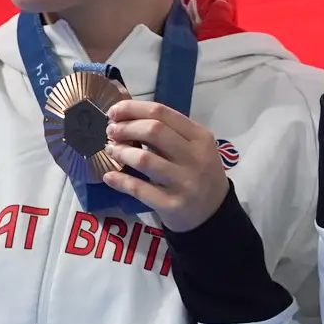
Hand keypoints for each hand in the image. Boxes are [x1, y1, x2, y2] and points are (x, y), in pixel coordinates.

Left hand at [100, 101, 230, 232]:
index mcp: (200, 136)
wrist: (213, 213)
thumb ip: (169, 133)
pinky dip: (120, 180)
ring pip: (144, 159)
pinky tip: (109, 176)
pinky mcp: (172, 204)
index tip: (114, 112)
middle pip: (154, 130)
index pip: (162, 113)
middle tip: (111, 131)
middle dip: (126, 128)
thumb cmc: (198, 173)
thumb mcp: (195, 148)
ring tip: (111, 150)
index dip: (133, 109)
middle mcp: (195, 157)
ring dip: (121, 152)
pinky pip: (139, 189)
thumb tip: (127, 118)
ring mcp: (184, 182)